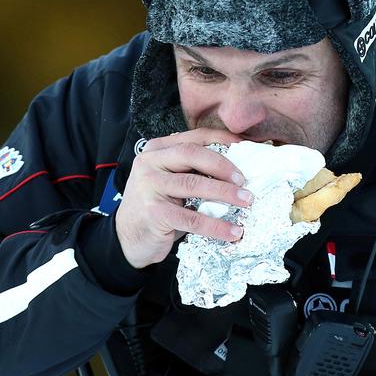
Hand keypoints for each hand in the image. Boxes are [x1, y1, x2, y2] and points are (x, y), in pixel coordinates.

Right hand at [115, 128, 253, 268]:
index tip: (246, 148)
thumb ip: (193, 169)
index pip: (194, 137)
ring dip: (225, 193)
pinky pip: (192, 218)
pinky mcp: (154, 213)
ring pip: (194, 185)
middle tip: (244, 181)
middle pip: (193, 154)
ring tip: (246, 201)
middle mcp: (150, 163)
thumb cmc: (157, 207)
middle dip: (224, 166)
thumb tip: (238, 167)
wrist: (128, 238)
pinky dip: (216, 226)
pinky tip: (233, 232)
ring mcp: (149, 187)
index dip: (223, 140)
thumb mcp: (170, 181)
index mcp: (157, 150)